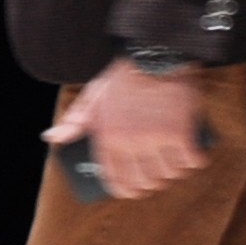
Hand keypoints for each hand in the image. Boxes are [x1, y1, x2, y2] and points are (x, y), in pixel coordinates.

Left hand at [48, 62, 211, 198]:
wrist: (155, 54)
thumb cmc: (123, 77)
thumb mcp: (92, 97)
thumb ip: (73, 121)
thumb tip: (51, 139)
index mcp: (107, 138)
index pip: (116, 180)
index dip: (128, 190)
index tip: (136, 190)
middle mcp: (130, 143)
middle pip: (146, 183)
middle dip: (153, 183)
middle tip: (159, 173)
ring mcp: (156, 139)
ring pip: (170, 174)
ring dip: (174, 171)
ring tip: (175, 161)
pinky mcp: (181, 132)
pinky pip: (192, 161)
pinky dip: (194, 160)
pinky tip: (192, 155)